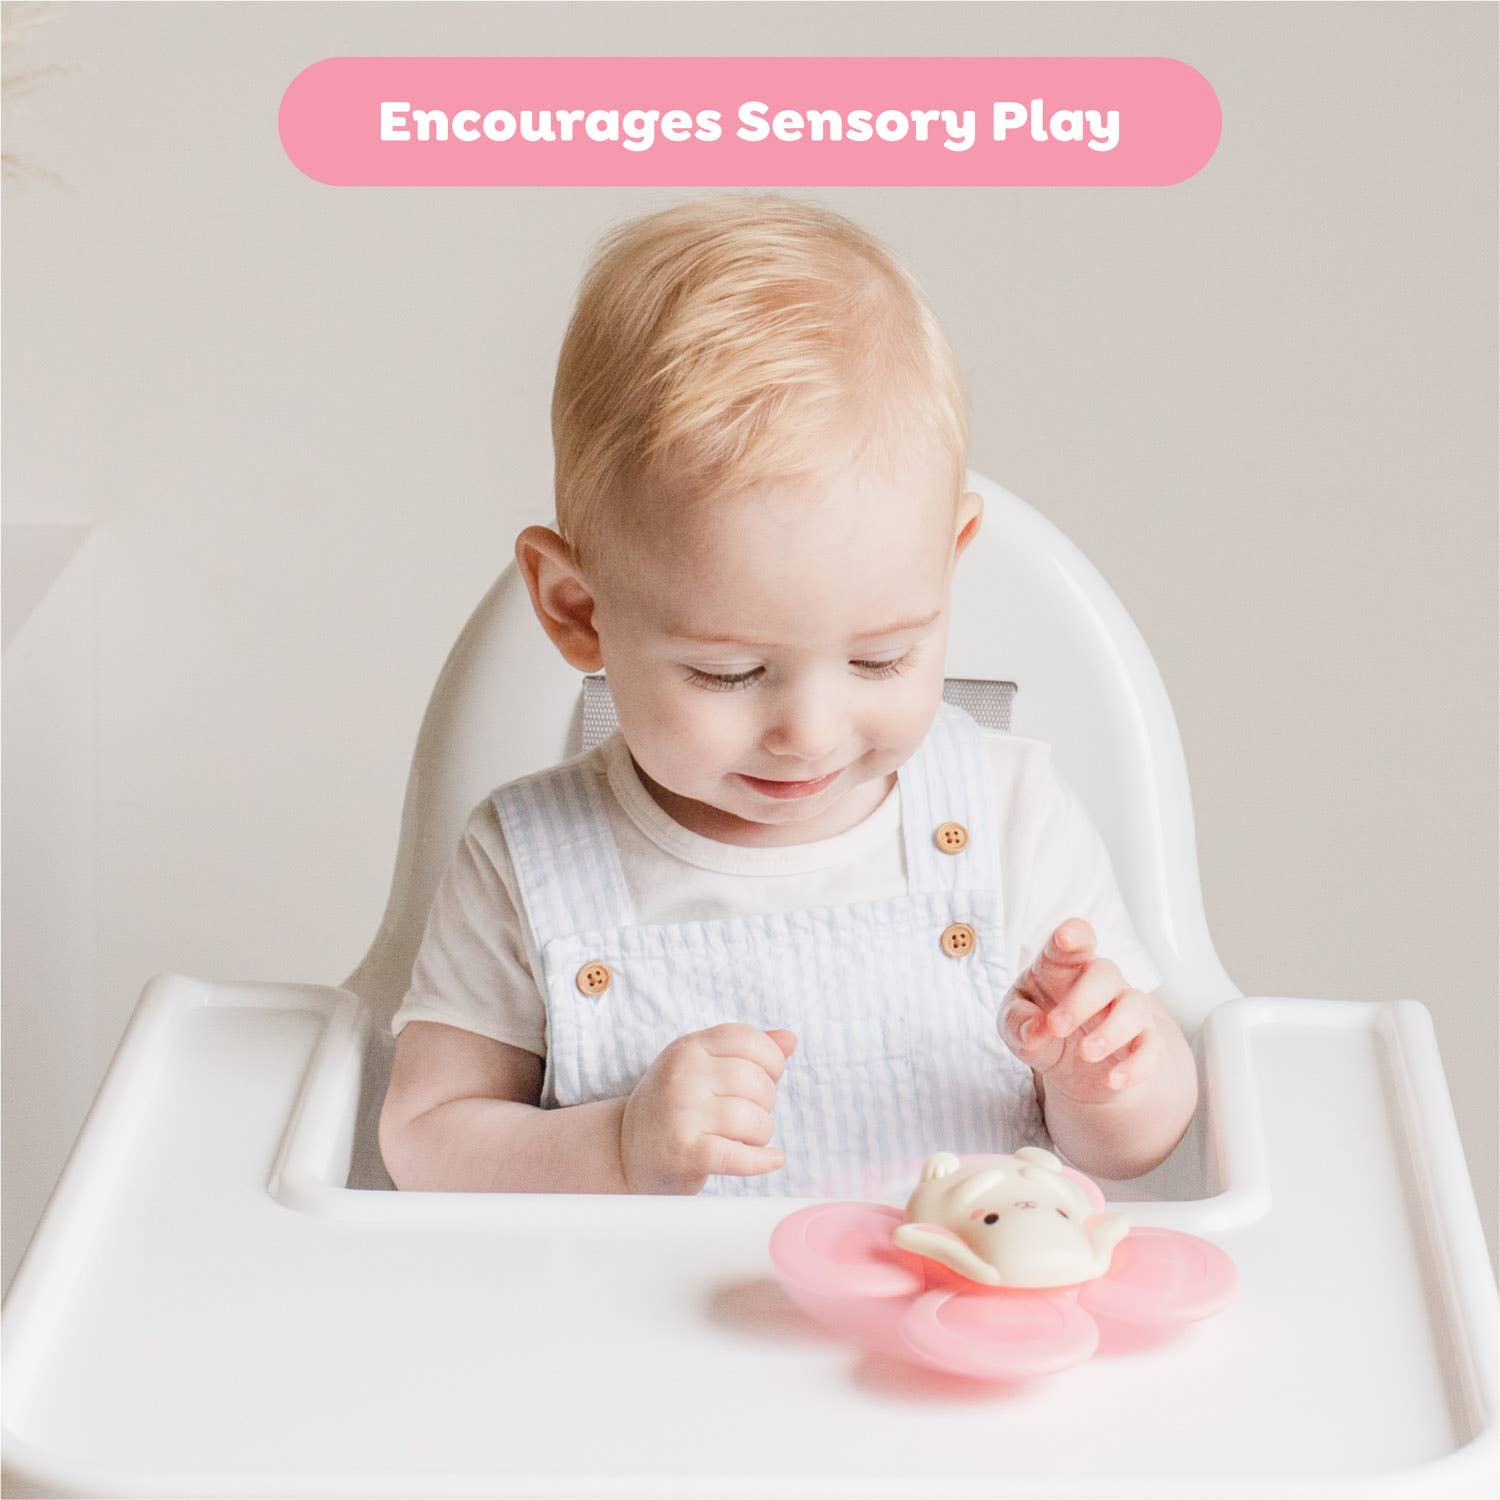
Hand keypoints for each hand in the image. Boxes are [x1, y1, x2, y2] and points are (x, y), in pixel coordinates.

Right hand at [620, 1023, 796, 1193]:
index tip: (766, 1078)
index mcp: (689, 1048)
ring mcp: (681, 1114)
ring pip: (752, 1119)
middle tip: (750, 1115)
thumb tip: (790, 1039)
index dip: (771, 1060)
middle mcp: (682, 1075)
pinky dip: (762, 1161)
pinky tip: (772, 1160)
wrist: (622, 1151)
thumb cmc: (673, 1106)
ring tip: (747, 1138)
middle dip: (766, 1103)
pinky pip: (738, 1156)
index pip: (748, 1039)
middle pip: (755, 1081)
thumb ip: (745, 1051)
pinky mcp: (684, 1153)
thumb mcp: (701, 1067)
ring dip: (761, 1134)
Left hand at [999, 919, 1159, 1106]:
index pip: (1074, 940)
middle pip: (1104, 973)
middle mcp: (1100, 981)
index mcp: (1064, 966)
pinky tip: (1113, 1080)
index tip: (1066, 938)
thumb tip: (1035, 1032)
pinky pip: (1151, 1047)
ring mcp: (1126, 1009)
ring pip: (1134, 1006)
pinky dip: (1135, 1065)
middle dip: (1080, 1000)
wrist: (1075, 1067)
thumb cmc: (1039, 1027)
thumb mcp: (1015, 1024)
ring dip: (1111, 1031)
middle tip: (1056, 1027)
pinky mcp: (1144, 1042)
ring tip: (1086, 1054)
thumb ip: (1018, 1023)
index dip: (1073, 935)